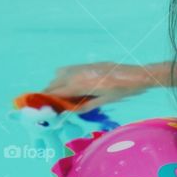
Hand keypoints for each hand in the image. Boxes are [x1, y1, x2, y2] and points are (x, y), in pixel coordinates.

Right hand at [41, 61, 166, 110]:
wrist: (135, 75)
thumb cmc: (121, 91)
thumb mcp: (102, 102)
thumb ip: (83, 106)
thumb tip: (68, 111)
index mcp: (79, 84)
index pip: (54, 93)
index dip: (46, 102)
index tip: (41, 109)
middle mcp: (76, 73)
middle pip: (53, 84)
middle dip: (49, 95)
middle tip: (51, 107)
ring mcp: (80, 67)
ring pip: (58, 75)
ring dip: (56, 85)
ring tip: (62, 98)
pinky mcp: (86, 64)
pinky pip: (68, 70)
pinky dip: (64, 78)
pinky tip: (72, 88)